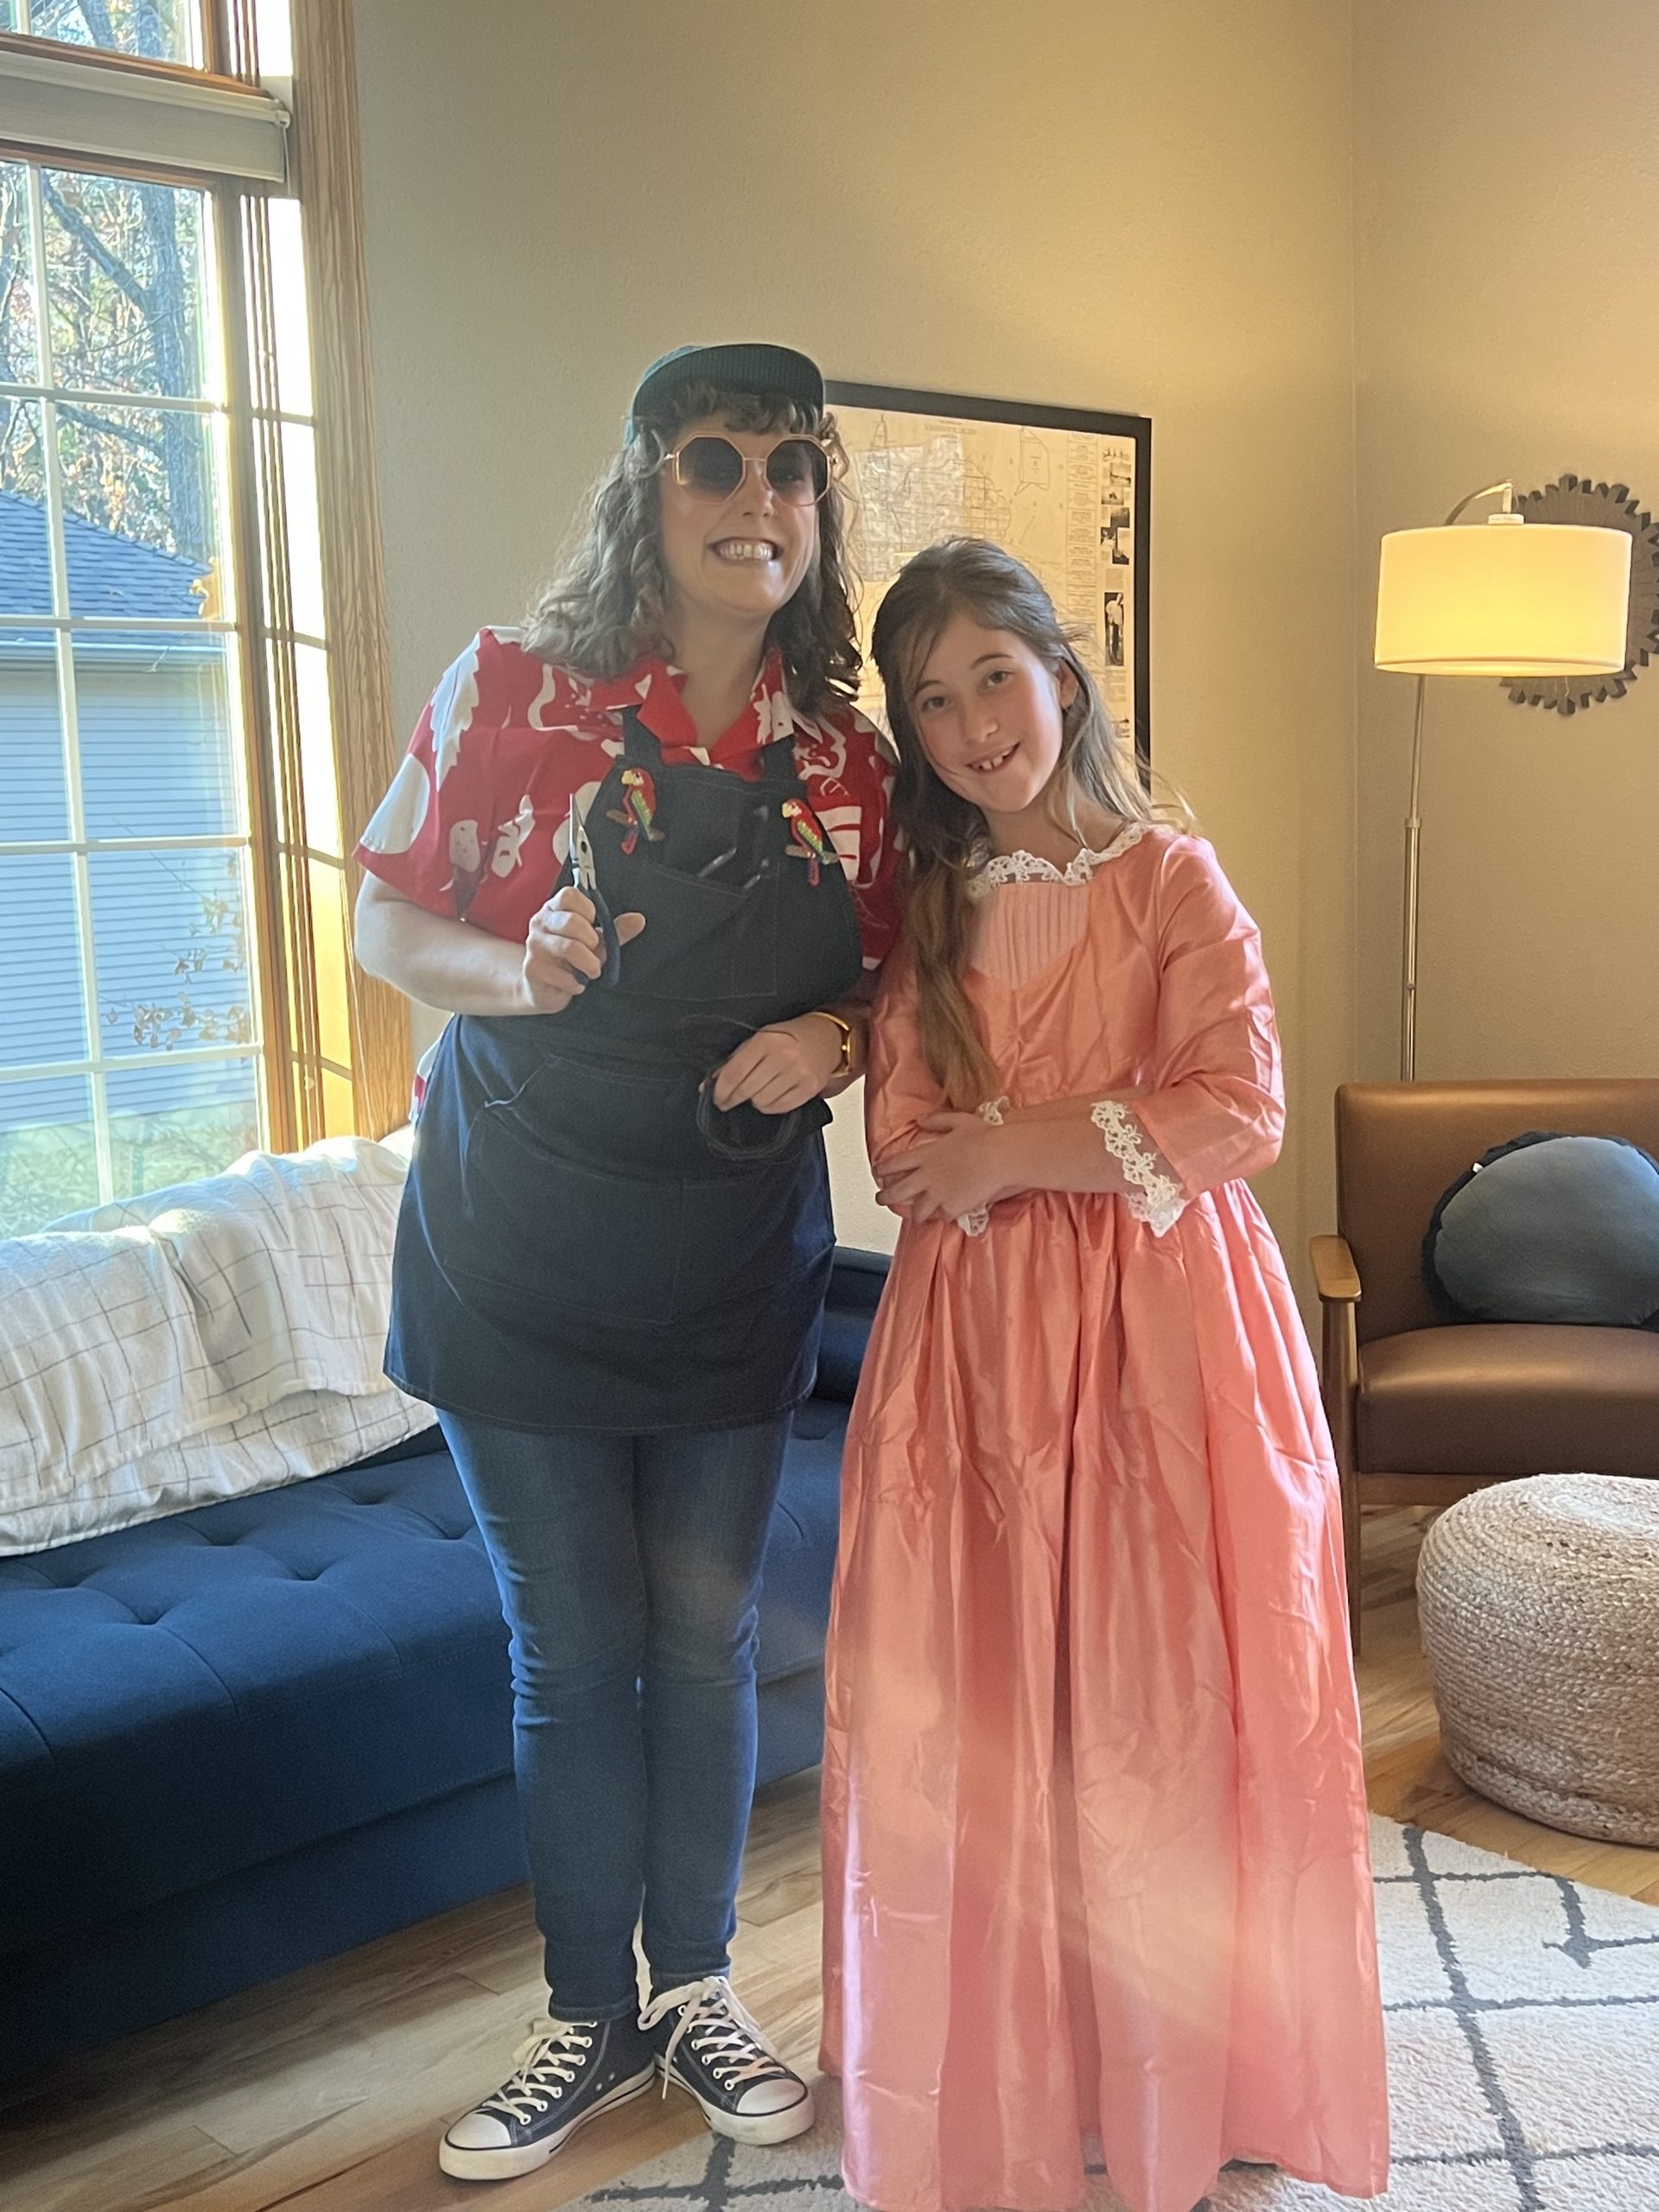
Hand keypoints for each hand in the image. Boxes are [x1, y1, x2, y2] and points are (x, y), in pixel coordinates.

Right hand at [519, 888, 644, 1012]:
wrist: (546, 989)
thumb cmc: (571, 960)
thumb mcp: (597, 942)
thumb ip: (616, 930)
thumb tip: (638, 920)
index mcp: (555, 909)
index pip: (569, 895)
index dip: (588, 910)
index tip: (593, 924)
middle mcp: (540, 922)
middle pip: (571, 921)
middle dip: (592, 941)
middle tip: (594, 951)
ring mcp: (534, 945)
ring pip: (568, 947)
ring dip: (589, 964)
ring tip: (591, 971)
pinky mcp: (532, 968)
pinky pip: (563, 975)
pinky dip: (576, 983)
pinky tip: (574, 983)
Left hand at [709, 1014, 844, 1114]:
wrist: (826, 1037)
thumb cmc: (790, 1037)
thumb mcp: (759, 1040)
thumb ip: (735, 1060)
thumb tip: (710, 1084)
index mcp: (765, 1041)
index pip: (734, 1072)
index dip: (720, 1090)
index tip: (716, 1097)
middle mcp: (782, 1056)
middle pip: (746, 1090)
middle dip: (733, 1099)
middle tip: (728, 1101)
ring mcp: (798, 1073)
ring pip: (761, 1101)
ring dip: (754, 1101)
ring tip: (757, 1092)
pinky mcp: (809, 1087)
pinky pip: (779, 1107)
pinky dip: (770, 1106)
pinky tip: (770, 1096)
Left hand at [876, 1111, 1013, 1222]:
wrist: (998, 1157)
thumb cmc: (983, 1137)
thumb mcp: (957, 1120)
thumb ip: (936, 1120)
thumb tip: (920, 1119)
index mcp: (925, 1155)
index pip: (895, 1164)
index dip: (883, 1170)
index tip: (878, 1173)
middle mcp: (927, 1177)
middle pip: (898, 1191)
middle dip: (886, 1197)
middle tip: (881, 1199)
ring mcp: (938, 1195)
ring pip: (918, 1210)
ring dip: (915, 1213)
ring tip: (915, 1217)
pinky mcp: (953, 1208)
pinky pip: (942, 1217)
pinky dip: (942, 1217)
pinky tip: (943, 1216)